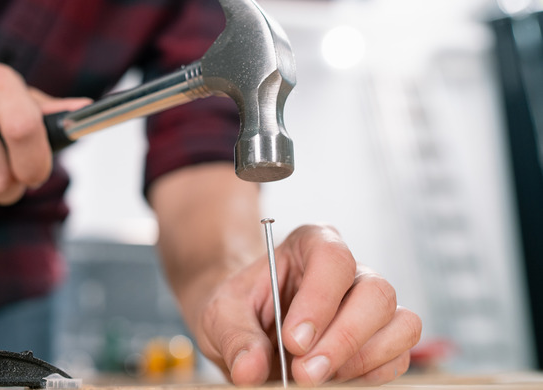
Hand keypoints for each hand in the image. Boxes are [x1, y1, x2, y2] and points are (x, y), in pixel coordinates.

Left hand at [194, 224, 421, 386]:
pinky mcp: (383, 340)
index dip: (319, 302)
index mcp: (312, 244)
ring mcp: (373, 306)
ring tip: (317, 379)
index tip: (293, 341)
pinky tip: (334, 381)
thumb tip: (250, 370)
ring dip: (361, 361)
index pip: (333, 259)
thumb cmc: (240, 309)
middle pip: (376, 293)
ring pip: (400, 325)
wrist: (250, 328)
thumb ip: (235, 337)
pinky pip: (398, 358)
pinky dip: (369, 377)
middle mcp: (351, 270)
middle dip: (344, 339)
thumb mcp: (220, 314)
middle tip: (305, 373)